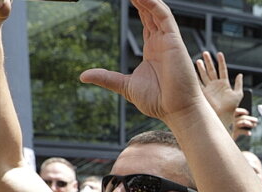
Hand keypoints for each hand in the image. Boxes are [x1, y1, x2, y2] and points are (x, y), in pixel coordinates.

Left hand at [81, 0, 207, 123]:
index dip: (137, 6)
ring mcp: (168, 40)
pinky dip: (154, 5)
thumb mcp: (125, 86)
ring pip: (157, 10)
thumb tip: (83, 76)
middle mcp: (161, 42)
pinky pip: (164, 16)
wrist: (177, 111)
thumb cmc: (158, 102)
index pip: (145, 21)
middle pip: (150, 12)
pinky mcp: (174, 41)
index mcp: (153, 49)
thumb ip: (107, 78)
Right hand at [195, 51, 243, 129]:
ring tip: (198, 60)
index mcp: (224, 84)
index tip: (219, 54)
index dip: (221, 62)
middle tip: (205, 52)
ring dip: (201, 68)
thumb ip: (239, 84)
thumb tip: (240, 74)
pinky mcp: (203, 93)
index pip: (222, 70)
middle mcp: (215, 85)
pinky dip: (195, 77)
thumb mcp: (238, 94)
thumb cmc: (231, 108)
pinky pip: (198, 83)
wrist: (223, 116)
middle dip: (208, 62)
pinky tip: (191, 71)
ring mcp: (208, 88)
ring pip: (204, 75)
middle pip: (211, 70)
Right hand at [231, 108, 257, 138]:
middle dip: (250, 118)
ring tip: (254, 125)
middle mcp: (234, 120)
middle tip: (256, 120)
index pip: (237, 111)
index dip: (242, 111)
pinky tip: (249, 133)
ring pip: (242, 123)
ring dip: (248, 123)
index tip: (248, 113)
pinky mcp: (235, 132)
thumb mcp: (245, 121)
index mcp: (236, 116)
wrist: (237, 137)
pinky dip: (245, 132)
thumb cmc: (243, 127)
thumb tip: (254, 118)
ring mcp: (234, 126)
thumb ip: (248, 117)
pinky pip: (240, 131)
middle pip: (242, 117)